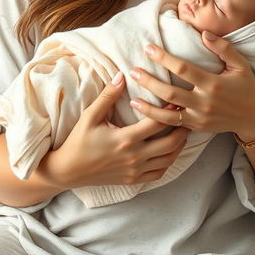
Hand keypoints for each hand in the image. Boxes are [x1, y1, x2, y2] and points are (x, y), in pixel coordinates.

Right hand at [49, 73, 189, 188]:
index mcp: (125, 139)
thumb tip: (121, 75)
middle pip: (169, 143)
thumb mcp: (90, 116)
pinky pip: (159, 173)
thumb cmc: (78, 141)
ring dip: (179, 146)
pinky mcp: (133, 180)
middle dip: (182, 129)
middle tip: (187, 116)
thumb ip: (108, 95)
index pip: (156, 123)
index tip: (176, 101)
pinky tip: (170, 151)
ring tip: (183, 132)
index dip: (168, 111)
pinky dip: (168, 162)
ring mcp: (135, 170)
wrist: (67, 170)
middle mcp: (134, 156)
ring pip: (168, 160)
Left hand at [129, 32, 254, 138]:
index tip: (148, 48)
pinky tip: (145, 114)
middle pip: (170, 92)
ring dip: (148, 107)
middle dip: (149, 82)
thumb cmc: (246, 87)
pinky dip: (158, 120)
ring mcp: (199, 117)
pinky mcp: (197, 127)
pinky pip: (174, 125)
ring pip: (168, 114)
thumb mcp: (240, 64)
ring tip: (132, 98)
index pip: (183, 69)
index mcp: (213, 83)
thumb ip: (223, 48)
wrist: (253, 117)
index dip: (164, 58)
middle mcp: (204, 101)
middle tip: (132, 71)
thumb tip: (203, 33)